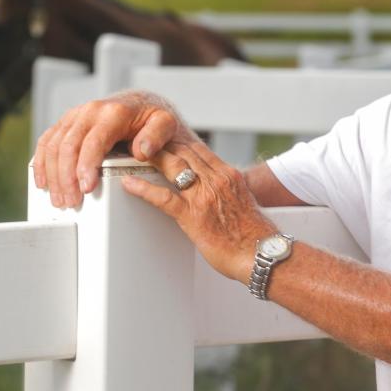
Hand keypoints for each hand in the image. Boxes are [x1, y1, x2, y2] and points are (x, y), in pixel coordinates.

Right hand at [32, 91, 194, 207]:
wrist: (139, 104)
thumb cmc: (150, 119)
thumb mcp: (164, 124)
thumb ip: (157, 135)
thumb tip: (142, 150)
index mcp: (113, 112)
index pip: (93, 141)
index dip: (86, 166)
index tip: (86, 188)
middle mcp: (90, 112)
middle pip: (68, 146)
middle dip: (67, 178)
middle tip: (71, 202)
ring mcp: (75, 116)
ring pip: (53, 145)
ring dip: (53, 175)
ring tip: (60, 200)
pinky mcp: (66, 123)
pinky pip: (47, 141)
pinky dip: (41, 162)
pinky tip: (43, 182)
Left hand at [122, 139, 276, 282]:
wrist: (261, 253)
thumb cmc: (254, 234)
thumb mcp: (243, 200)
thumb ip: (227, 188)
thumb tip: (216, 189)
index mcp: (229, 175)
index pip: (198, 149)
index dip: (177, 140)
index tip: (162, 137)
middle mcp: (217, 179)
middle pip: (183, 152)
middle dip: (161, 143)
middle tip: (140, 139)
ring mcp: (204, 196)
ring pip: (173, 167)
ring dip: (150, 157)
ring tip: (131, 153)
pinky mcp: (193, 216)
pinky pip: (163, 197)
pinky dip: (143, 188)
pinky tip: (129, 183)